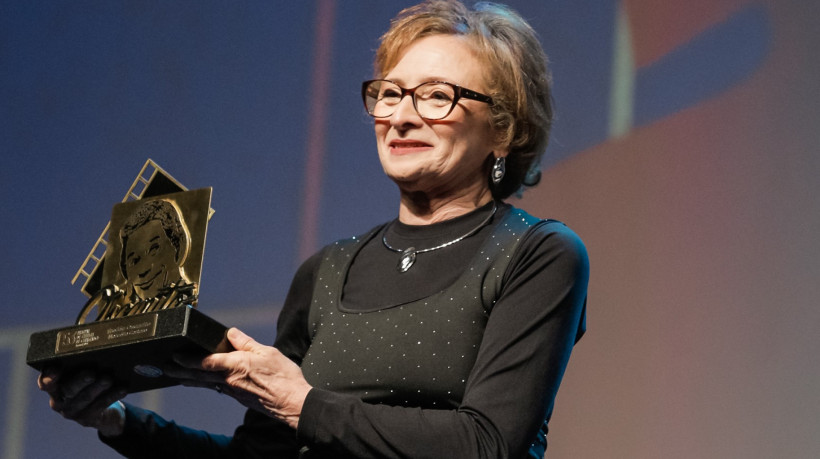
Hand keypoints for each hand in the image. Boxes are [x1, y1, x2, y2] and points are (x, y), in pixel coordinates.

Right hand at [37, 368, 126, 436]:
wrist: (103, 413)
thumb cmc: (90, 385)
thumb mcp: (82, 376)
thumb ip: (83, 365)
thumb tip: (100, 347)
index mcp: (54, 387)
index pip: (45, 382)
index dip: (47, 377)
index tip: (55, 371)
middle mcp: (59, 401)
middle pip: (68, 390)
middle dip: (80, 381)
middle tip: (91, 373)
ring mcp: (72, 412)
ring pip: (85, 398)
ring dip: (98, 387)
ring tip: (108, 379)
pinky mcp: (86, 419)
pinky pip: (100, 406)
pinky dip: (112, 396)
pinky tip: (122, 389)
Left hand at [167, 327, 311, 428]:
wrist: (292, 403)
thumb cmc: (283, 378)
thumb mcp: (267, 352)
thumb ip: (247, 343)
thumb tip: (231, 333)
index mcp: (236, 366)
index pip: (206, 362)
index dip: (188, 359)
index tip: (176, 356)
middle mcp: (230, 380)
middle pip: (199, 376)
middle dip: (181, 372)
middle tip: (165, 368)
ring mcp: (233, 391)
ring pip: (206, 383)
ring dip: (189, 379)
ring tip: (177, 377)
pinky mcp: (238, 397)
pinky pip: (216, 388)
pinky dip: (205, 384)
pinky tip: (203, 382)